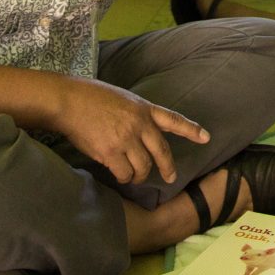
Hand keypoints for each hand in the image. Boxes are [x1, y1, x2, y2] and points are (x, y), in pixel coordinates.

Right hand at [55, 78, 209, 184]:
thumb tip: (140, 135)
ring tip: (134, 177)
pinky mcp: (111, 152)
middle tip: (170, 177)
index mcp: (144, 108)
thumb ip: (135, 115)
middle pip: (162, 151)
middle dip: (168, 167)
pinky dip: (124, 177)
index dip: (191, 129)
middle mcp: (139, 124)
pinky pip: (124, 173)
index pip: (173, 119)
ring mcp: (126, 139)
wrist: (68, 101)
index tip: (206, 137)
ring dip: (139, 175)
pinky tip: (121, 176)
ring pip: (143, 167)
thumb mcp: (123, 99)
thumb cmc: (91, 97)